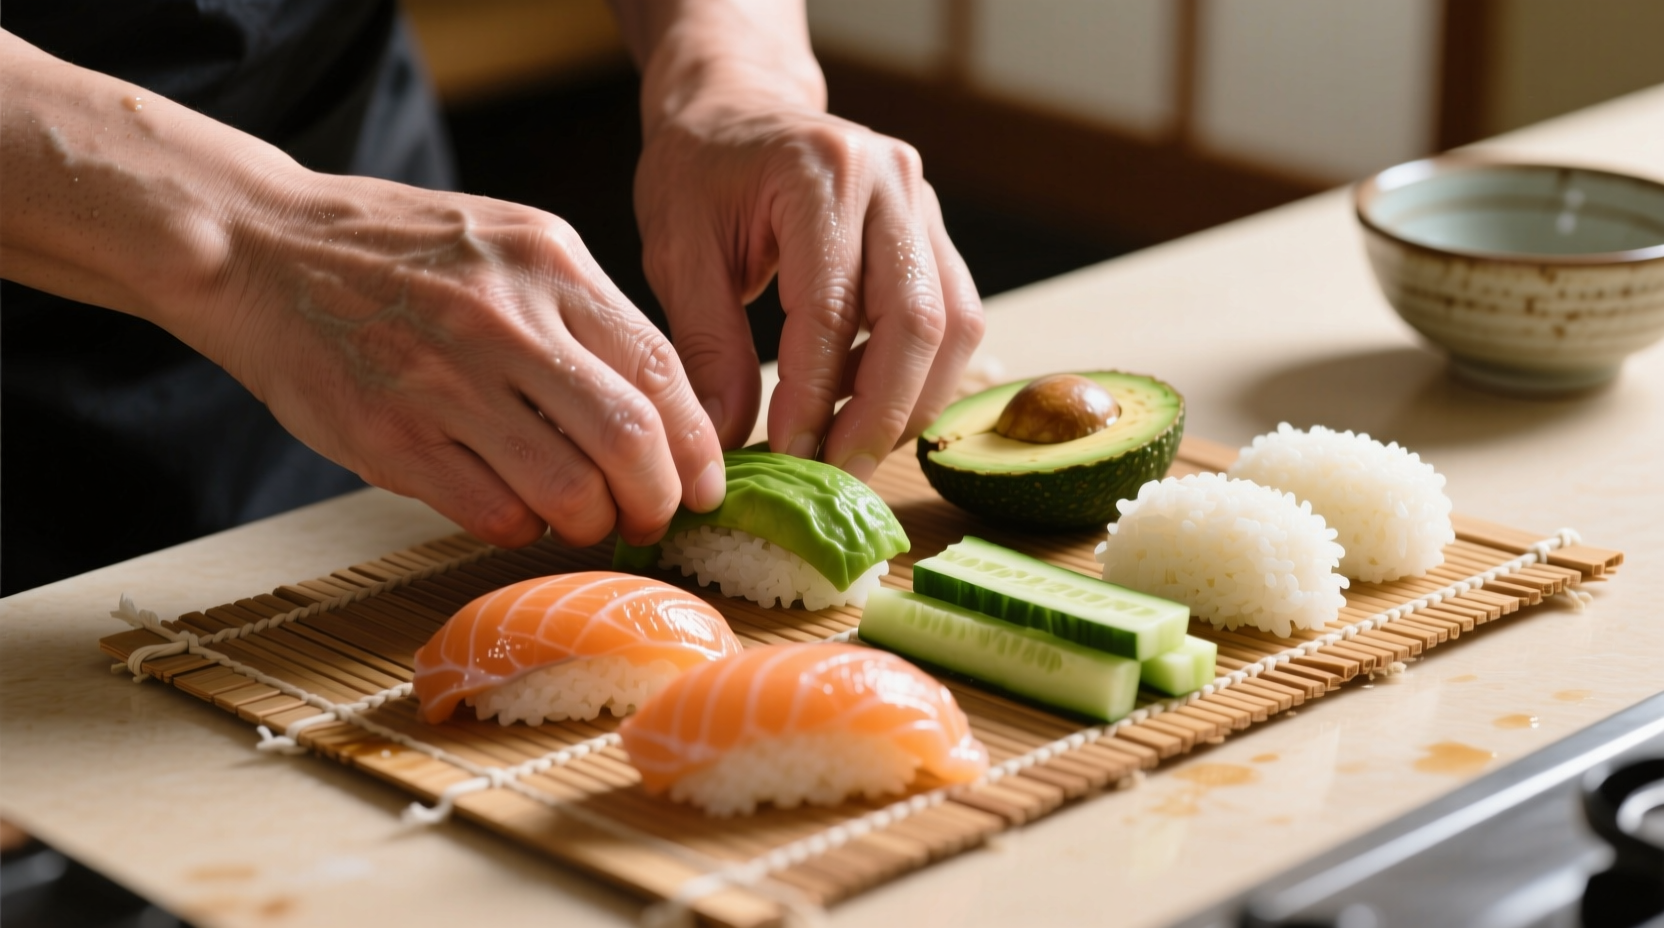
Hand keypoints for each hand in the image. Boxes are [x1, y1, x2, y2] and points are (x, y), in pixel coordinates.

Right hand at [211, 173, 725, 547]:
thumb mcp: (509, 242)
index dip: (697, 445)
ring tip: (587, 522)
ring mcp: (444, 381)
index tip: (704, 484)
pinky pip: (494, 513)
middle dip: (659, 499)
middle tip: (654, 518)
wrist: (260, 247)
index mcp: (549, 263)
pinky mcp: (391, 438)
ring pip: (568, 490)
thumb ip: (583, 312)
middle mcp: (504, 319)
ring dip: (593, 525)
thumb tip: (662, 408)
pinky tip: (519, 515)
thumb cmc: (399, 252)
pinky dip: (524, 530)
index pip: (661, 370)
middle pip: (630, 439)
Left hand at [619, 2, 984, 481]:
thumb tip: (729, 439)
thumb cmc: (699, 173)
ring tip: (847, 447)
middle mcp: (890, 181)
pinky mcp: (935, 233)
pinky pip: (952, 317)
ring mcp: (924, 204)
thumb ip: (706, 343)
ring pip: (952, 326)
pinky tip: (859, 402)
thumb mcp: (678, 251)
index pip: (832, 307)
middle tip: (837, 476)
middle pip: (917, 321)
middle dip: (880, 415)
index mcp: (820, 173)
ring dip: (908, 402)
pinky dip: (915, 374)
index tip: (790, 457)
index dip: (815, 395)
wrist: (737, 111)